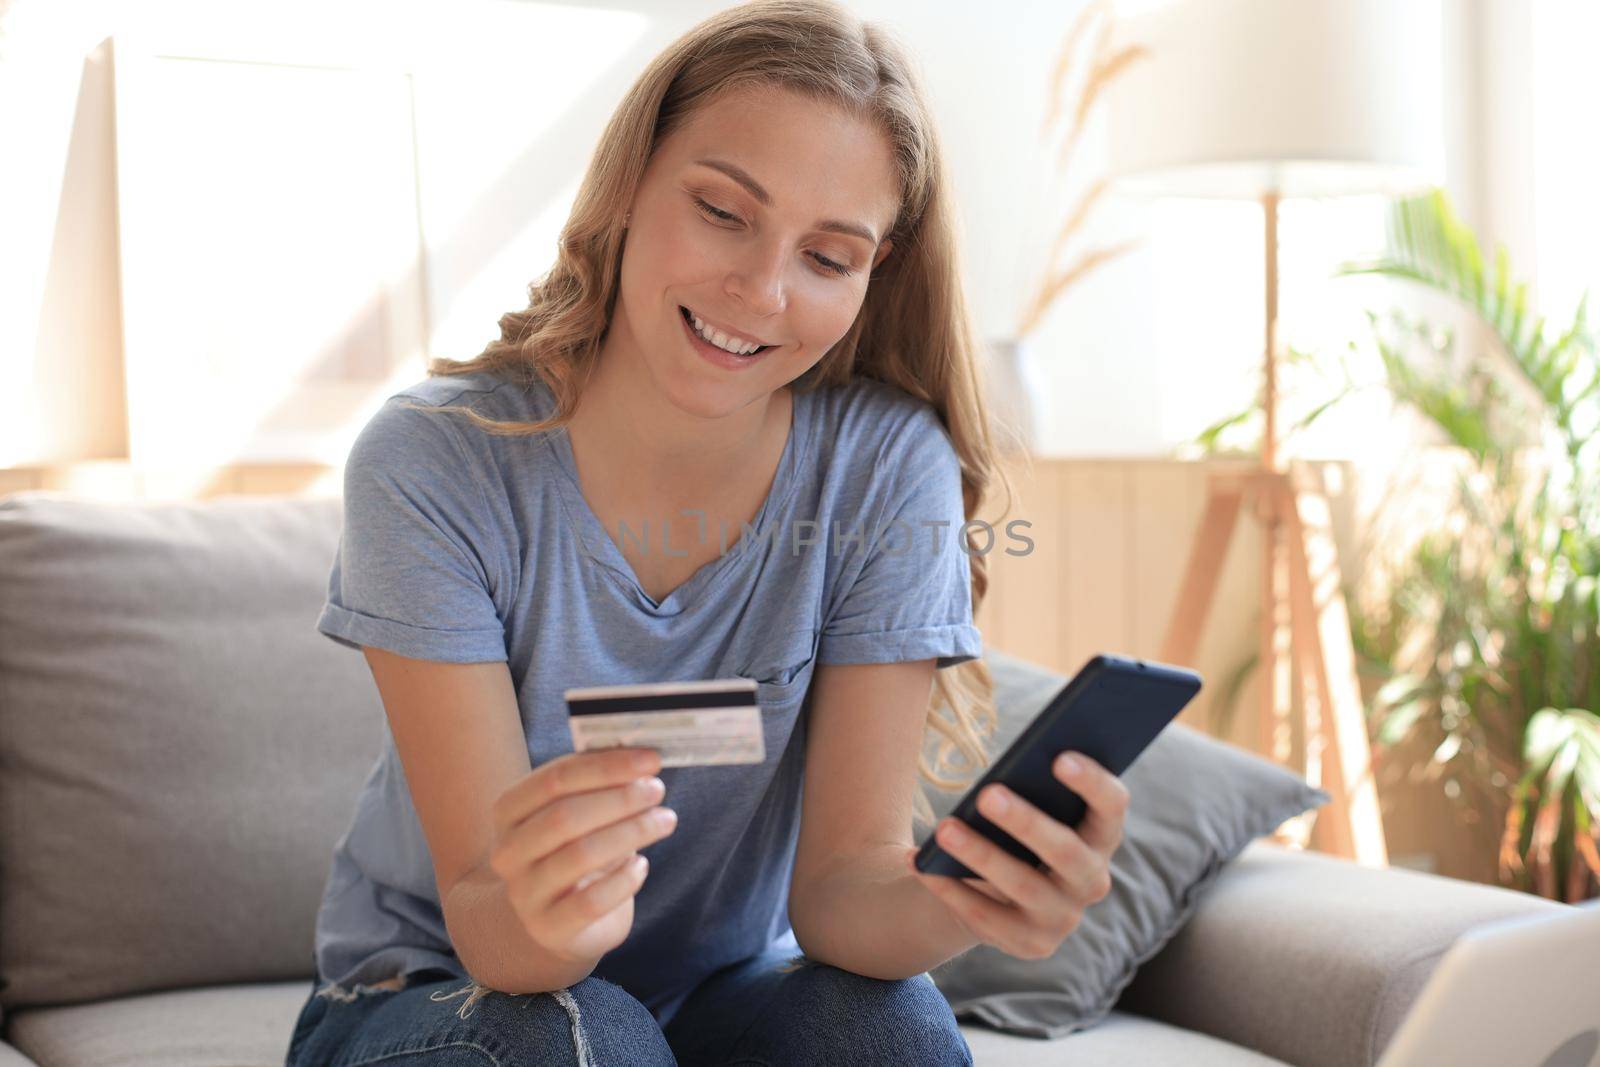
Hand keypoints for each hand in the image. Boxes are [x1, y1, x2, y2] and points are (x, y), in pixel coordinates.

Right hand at [488, 747, 677, 964]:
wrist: (554, 923)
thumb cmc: (574, 853)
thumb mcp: (576, 815)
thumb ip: (597, 786)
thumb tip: (643, 758)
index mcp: (508, 812)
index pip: (555, 779)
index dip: (606, 766)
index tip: (650, 759)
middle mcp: (507, 852)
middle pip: (566, 815)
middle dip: (620, 798)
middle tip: (657, 789)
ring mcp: (525, 894)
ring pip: (581, 855)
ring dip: (632, 832)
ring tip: (665, 820)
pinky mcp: (549, 929)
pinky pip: (592, 902)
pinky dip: (625, 880)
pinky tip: (642, 866)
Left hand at [904, 751, 1128, 959]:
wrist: (997, 894)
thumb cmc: (1015, 832)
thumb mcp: (1028, 810)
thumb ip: (1028, 793)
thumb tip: (999, 781)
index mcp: (1100, 836)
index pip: (1111, 806)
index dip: (1093, 782)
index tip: (1060, 757)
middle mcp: (1092, 881)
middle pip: (1066, 851)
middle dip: (1027, 822)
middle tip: (987, 793)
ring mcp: (1063, 918)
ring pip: (1023, 886)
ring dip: (981, 855)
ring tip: (944, 828)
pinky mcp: (1030, 944)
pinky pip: (988, 917)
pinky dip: (952, 889)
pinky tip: (922, 865)